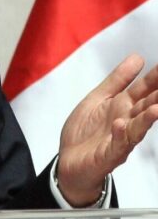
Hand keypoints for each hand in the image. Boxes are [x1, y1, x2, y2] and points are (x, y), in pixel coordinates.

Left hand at [57, 54, 157, 206]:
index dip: (155, 78)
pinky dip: (119, 136)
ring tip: (156, 108)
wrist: (69, 161)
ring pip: (137, 128)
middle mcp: (126, 122)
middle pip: (146, 107)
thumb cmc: (86, 131)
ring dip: (147, 119)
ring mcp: (119, 139)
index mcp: (123, 106)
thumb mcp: (98, 98)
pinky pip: (116, 146)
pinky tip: (120, 125)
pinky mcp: (108, 155)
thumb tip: (138, 57)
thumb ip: (117, 80)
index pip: (144, 89)